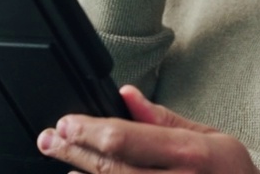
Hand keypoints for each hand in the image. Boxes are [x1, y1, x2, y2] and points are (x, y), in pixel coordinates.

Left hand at [37, 86, 259, 173]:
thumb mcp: (210, 136)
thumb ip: (163, 118)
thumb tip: (128, 94)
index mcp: (188, 153)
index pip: (126, 138)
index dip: (89, 131)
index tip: (66, 123)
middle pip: (110, 166)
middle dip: (73, 151)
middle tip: (49, 139)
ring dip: (81, 173)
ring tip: (61, 157)